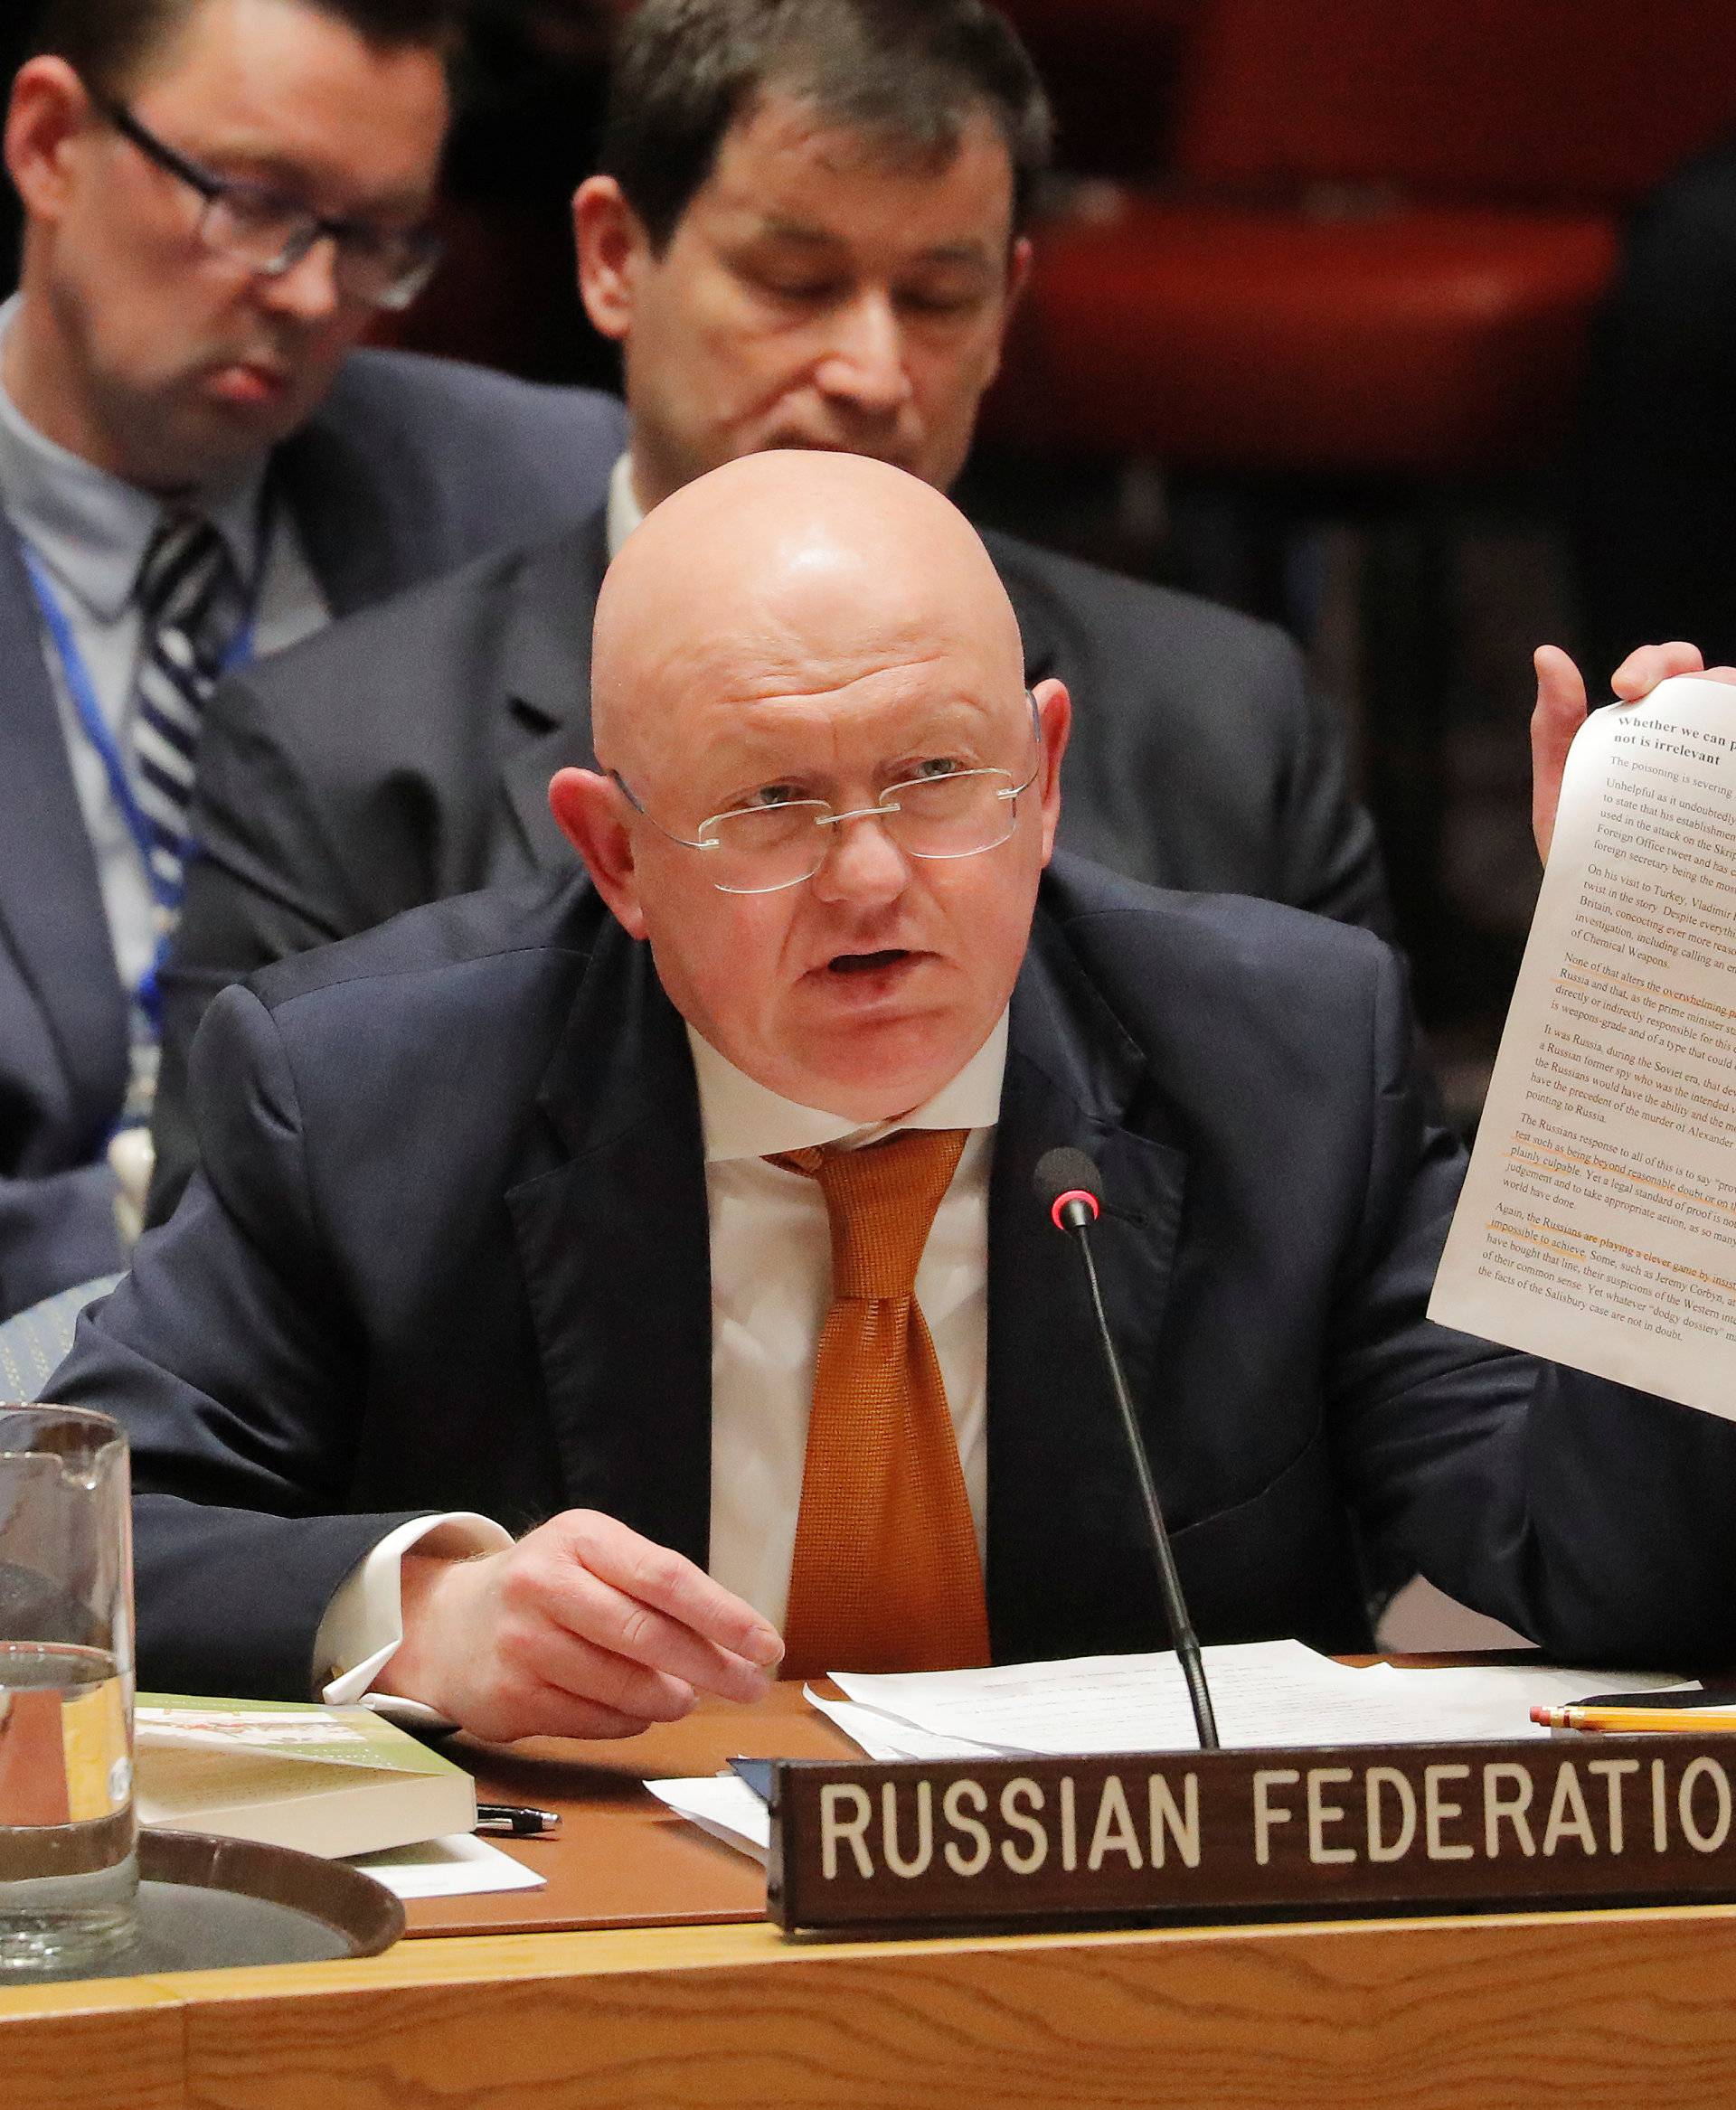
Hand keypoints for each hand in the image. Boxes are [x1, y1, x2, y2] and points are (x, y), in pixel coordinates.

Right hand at [376, 1508, 784, 1742]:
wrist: (448, 1625)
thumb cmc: (547, 1589)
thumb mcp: (595, 1560)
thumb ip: (656, 1592)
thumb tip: (735, 1644)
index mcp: (579, 1538)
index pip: (666, 1577)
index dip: (724, 1615)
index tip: (767, 1644)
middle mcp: (545, 1584)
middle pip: (648, 1635)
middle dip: (712, 1666)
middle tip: (750, 1686)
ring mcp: (522, 1643)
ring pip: (624, 1686)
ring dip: (668, 1699)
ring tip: (683, 1697)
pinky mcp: (509, 1697)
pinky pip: (595, 1720)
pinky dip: (627, 1721)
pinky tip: (633, 1710)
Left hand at [1530, 640, 1735, 862]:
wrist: (1610, 929)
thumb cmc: (1581, 856)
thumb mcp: (1561, 793)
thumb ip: (1555, 726)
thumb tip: (1547, 653)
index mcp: (1652, 725)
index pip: (1670, 666)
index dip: (1655, 660)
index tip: (1625, 685)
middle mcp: (1697, 739)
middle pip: (1717, 683)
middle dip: (1695, 679)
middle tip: (1658, 705)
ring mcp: (1723, 774)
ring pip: (1735, 717)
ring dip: (1724, 713)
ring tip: (1706, 741)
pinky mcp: (1731, 815)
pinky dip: (1732, 756)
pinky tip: (1722, 772)